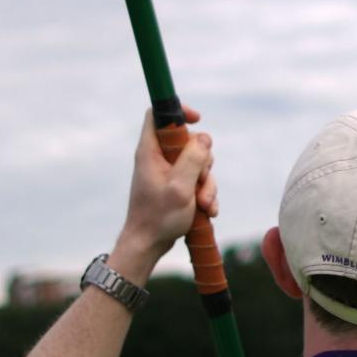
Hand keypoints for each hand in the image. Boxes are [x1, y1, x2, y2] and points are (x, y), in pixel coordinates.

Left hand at [120, 108, 213, 265]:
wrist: (148, 244)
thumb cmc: (158, 217)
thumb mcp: (180, 187)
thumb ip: (193, 159)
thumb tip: (204, 137)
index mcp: (151, 152)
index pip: (158, 115)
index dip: (177, 111)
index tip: (197, 119)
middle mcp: (159, 158)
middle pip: (189, 141)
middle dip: (204, 162)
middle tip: (200, 182)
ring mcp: (169, 173)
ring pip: (199, 164)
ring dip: (207, 185)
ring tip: (203, 205)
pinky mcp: (178, 186)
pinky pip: (199, 182)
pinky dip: (206, 195)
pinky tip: (207, 212)